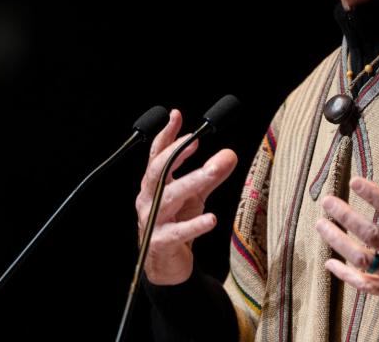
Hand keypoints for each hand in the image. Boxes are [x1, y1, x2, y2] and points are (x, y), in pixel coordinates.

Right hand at [135, 109, 237, 284]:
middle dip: (177, 154)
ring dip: (191, 182)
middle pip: (158, 171)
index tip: (177, 116)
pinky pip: (177, 233)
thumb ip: (211, 174)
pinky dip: (194, 225)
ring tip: (212, 171)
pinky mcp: (160, 243)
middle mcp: (149, 199)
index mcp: (155, 184)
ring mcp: (152, 220)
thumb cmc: (177, 222)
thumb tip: (229, 154)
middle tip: (198, 141)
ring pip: (168, 198)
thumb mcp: (196, 194)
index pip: (157, 155)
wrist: (167, 263)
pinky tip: (211, 219)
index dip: (166, 135)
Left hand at [315, 167, 378, 333]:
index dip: (374, 195)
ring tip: (322, 225)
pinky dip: (345, 275)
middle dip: (346, 217)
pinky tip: (329, 263)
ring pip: (362, 259)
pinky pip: (364, 285)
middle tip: (327, 201)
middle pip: (371, 235)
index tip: (355, 181)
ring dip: (338, 242)